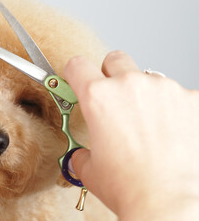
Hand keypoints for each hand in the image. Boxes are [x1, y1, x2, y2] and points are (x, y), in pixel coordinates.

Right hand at [64, 51, 198, 220]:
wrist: (168, 202)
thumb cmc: (130, 186)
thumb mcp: (89, 168)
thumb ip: (81, 152)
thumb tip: (81, 154)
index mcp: (98, 97)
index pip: (77, 65)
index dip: (74, 72)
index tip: (77, 78)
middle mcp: (130, 86)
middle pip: (115, 60)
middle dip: (111, 76)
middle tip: (114, 100)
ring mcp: (164, 89)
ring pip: (148, 78)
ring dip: (144, 95)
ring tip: (148, 126)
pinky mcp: (192, 100)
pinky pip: (178, 95)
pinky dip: (173, 109)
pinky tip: (172, 133)